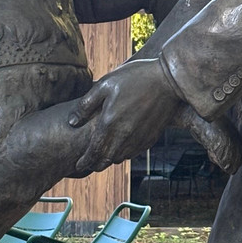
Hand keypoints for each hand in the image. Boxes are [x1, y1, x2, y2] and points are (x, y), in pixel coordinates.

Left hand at [70, 59, 185, 171]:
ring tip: (104, 156)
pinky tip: (123, 146)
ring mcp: (139, 138)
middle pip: (106, 160)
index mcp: (110, 122)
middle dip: (96, 164)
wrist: (169, 80)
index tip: (78, 165)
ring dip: (110, 159)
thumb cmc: (135, 77)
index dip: (84, 161)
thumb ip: (86, 104)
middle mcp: (124, 135)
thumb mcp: (105, 84)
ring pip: (120, 158)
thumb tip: (72, 122)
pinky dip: (125, 153)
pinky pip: (134, 152)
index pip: (94, 151)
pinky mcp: (151, 137)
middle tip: (88, 164)